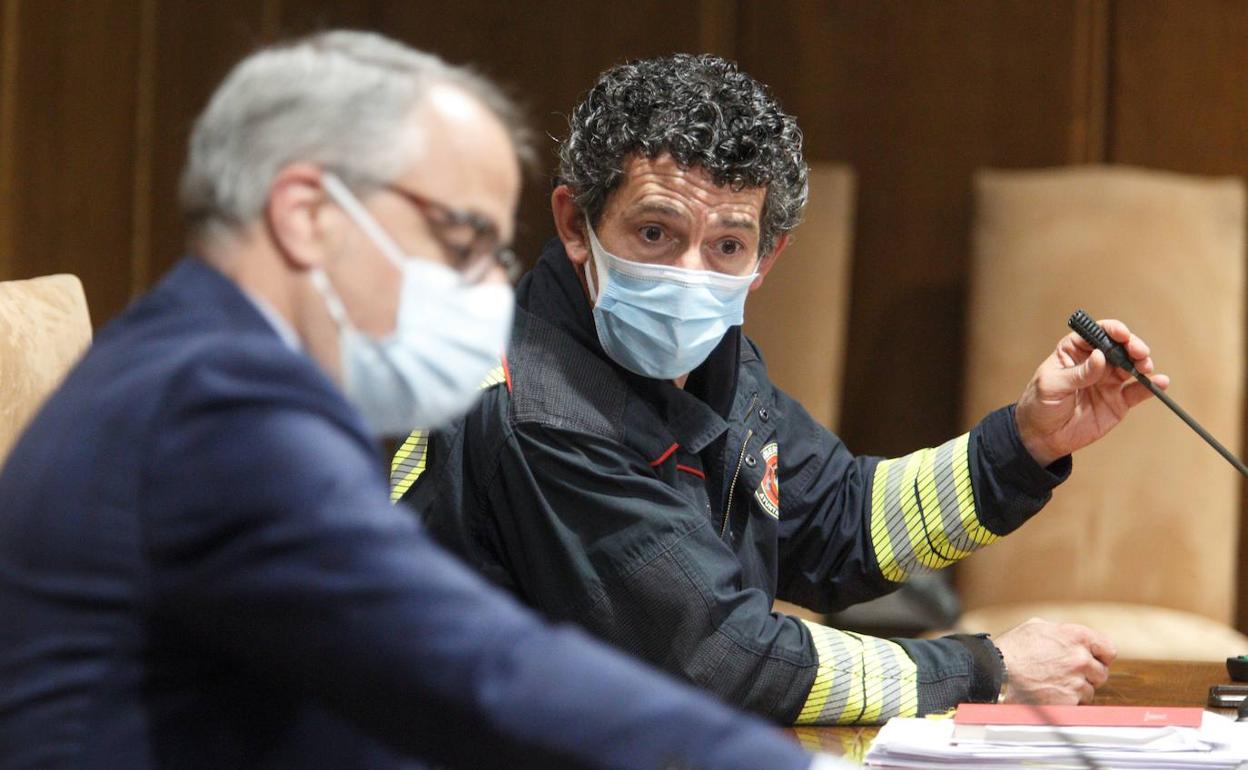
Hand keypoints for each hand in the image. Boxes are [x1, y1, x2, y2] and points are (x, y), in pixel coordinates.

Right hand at [993, 618, 1116, 704]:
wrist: (996, 673)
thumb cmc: (1012, 649)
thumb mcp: (1036, 627)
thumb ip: (1061, 632)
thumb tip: (1071, 638)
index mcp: (1076, 636)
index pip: (1109, 649)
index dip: (1102, 656)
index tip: (1095, 660)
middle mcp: (1080, 658)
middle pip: (1101, 672)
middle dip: (1088, 674)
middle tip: (1068, 674)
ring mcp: (1076, 681)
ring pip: (1090, 690)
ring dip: (1076, 689)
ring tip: (1054, 683)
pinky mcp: (1069, 701)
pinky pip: (1078, 703)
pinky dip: (1067, 701)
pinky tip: (1050, 693)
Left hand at [1014, 319, 1168, 466]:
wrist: (1043, 437)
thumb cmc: (1039, 405)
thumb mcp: (1052, 386)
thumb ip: (1078, 373)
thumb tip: (1100, 356)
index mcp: (1075, 352)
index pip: (1097, 334)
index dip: (1111, 330)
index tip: (1122, 334)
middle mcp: (1095, 363)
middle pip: (1120, 347)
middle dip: (1132, 346)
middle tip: (1139, 352)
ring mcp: (1108, 381)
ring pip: (1132, 366)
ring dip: (1142, 363)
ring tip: (1145, 367)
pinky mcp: (1118, 401)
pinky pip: (1138, 391)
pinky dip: (1151, 386)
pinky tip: (1161, 382)